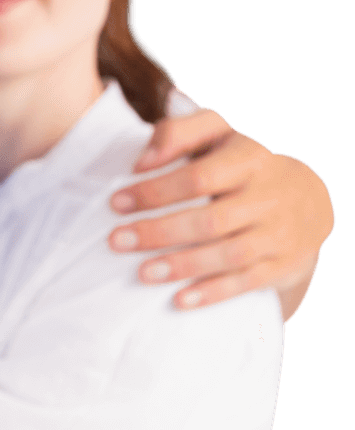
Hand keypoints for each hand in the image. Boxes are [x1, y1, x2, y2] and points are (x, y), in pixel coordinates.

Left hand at [107, 107, 333, 320]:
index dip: (157, 191)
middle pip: (210, 220)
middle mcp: (269, 197)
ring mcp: (279, 234)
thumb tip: (141, 162)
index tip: (117, 202)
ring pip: (228, 255)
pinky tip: (179, 300)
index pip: (199, 177)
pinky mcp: (284, 265)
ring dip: (181, 266)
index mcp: (250, 157)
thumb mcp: (218, 129)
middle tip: (116, 240)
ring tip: (141, 272)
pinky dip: (213, 293)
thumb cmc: (244, 156)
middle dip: (159, 232)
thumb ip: (177, 134)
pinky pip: (247, 283)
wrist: (311, 196)